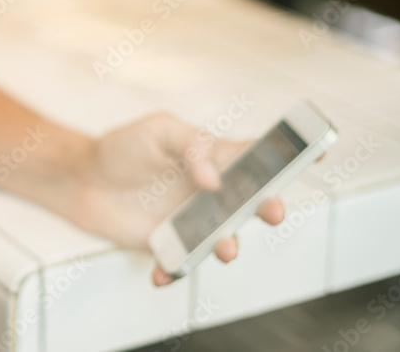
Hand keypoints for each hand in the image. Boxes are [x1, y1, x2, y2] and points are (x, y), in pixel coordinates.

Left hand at [65, 112, 284, 285]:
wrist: (83, 179)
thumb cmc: (122, 149)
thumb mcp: (158, 130)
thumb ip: (191, 146)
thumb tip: (213, 178)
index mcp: (214, 158)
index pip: (258, 155)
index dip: (289, 154)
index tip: (316, 151)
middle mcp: (212, 192)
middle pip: (251, 203)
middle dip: (268, 208)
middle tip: (271, 210)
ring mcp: (194, 220)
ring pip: (224, 238)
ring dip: (228, 246)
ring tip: (223, 248)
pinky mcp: (171, 244)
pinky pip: (183, 262)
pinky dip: (176, 270)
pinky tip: (164, 269)